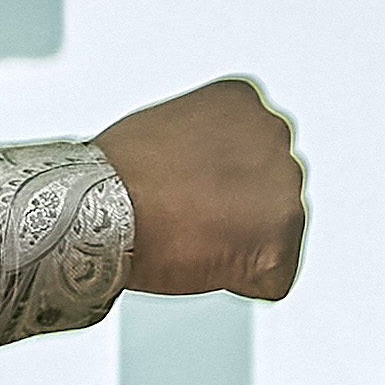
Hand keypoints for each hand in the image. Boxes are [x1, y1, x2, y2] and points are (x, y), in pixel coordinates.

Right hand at [99, 76, 306, 299]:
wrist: (99, 209)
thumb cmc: (117, 175)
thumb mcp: (168, 127)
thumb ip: (206, 142)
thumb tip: (211, 170)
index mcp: (245, 102)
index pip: (254, 152)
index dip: (218, 183)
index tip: (189, 188)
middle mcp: (275, 134)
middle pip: (270, 191)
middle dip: (239, 212)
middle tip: (189, 219)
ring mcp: (285, 187)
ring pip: (276, 233)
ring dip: (240, 245)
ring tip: (189, 238)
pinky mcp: (281, 241)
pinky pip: (273, 278)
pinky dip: (242, 282)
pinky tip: (203, 263)